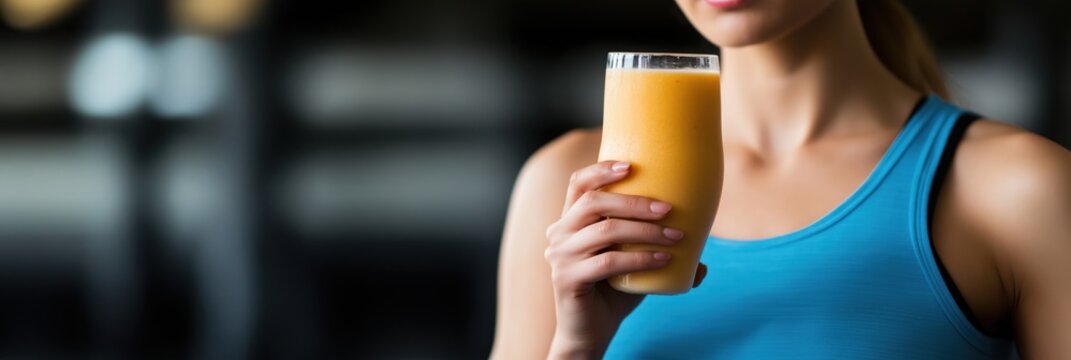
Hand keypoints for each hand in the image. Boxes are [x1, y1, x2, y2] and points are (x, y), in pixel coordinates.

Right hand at [544, 160, 707, 358]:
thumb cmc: (612, 292)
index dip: (602, 170)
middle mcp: (558, 234)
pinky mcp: (567, 279)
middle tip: (669, 210)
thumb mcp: (632, 264)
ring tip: (676, 238)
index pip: (579, 184)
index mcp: (569, 221)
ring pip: (606, 230)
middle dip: (636, 202)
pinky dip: (640, 258)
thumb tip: (703, 259)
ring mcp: (560, 256)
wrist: (590, 331)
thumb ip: (657, 253)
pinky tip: (663, 259)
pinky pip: (609, 262)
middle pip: (595, 203)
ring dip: (646, 231)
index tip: (632, 167)